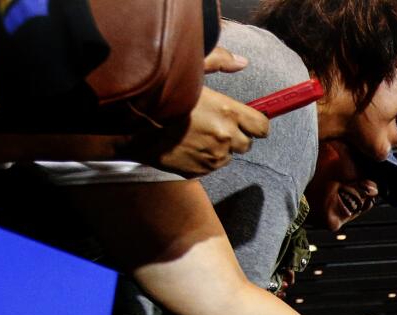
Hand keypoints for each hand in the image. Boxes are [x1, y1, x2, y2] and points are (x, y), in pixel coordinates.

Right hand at [134, 50, 268, 175]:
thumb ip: (219, 62)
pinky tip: (189, 145)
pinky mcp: (201, 171)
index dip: (257, 124)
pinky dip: (205, 158)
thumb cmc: (162, 95)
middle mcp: (225, 138)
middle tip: (218, 124)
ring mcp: (213, 157)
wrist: (134, 126)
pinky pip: (212, 166)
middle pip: (247, 144)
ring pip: (229, 156)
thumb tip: (242, 62)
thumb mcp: (190, 69)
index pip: (262, 127)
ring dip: (220, 147)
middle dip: (237, 135)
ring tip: (199, 134)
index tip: (250, 120)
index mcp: (227, 112)